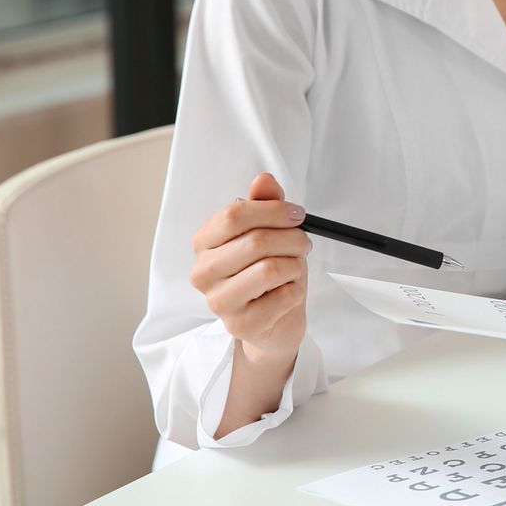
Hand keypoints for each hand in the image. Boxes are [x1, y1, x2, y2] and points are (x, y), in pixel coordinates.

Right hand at [188, 172, 310, 363]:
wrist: (276, 320)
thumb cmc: (270, 273)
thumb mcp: (270, 232)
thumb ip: (265, 204)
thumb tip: (263, 179)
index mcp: (205, 242)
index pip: (233, 214)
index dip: (273, 210)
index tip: (297, 214)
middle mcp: (203, 272)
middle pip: (257, 240)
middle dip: (293, 239)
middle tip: (302, 244)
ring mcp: (218, 301)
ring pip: (271, 268)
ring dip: (295, 265)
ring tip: (293, 269)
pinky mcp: (239, 325)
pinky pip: (283, 296)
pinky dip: (296, 291)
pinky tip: (286, 295)